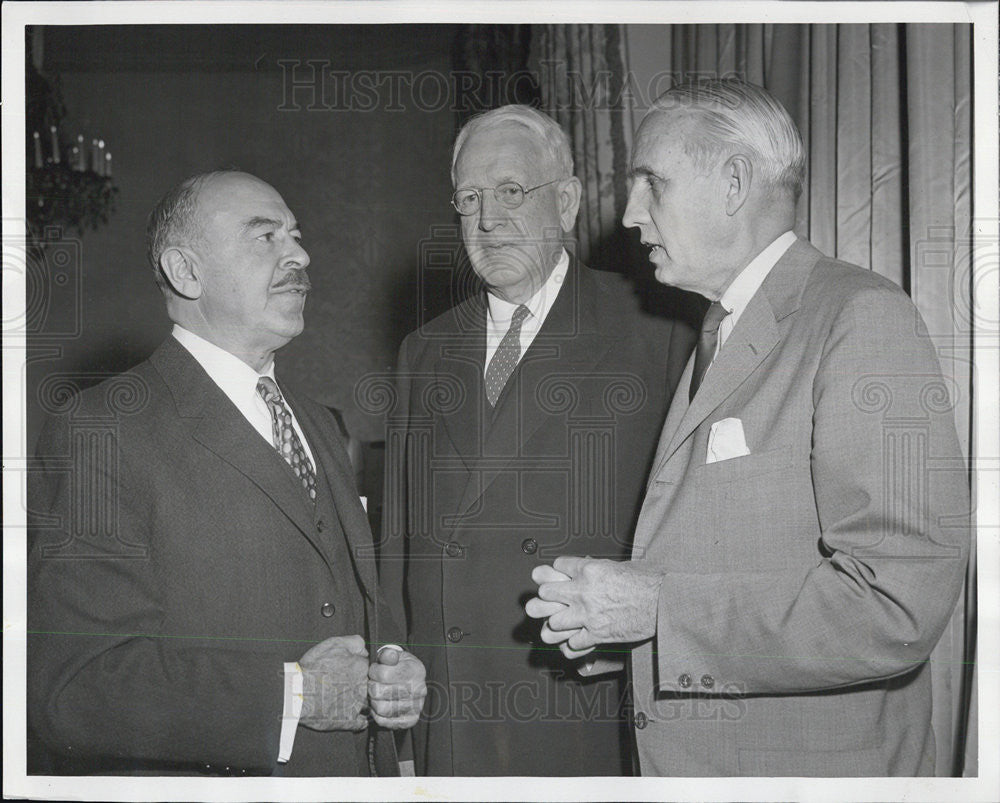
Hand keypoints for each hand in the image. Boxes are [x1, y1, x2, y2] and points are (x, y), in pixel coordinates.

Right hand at [298, 634, 368, 731]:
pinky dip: (360, 719)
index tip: (353, 670)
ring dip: (363, 701)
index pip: (370, 667)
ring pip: (369, 703)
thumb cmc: (313, 668)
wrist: (297, 693)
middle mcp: (363, 686)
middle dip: (363, 684)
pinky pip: (363, 722)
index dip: (361, 668)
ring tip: (349, 699)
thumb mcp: (333, 644)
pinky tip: (354, 715)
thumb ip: (354, 642)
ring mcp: (357, 704)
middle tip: (348, 684)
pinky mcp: (349, 720)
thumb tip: (364, 649)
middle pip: (371, 685)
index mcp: (361, 667)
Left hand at [367, 645, 426, 729]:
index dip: (373, 672)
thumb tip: (388, 655)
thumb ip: (388, 654)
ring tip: (376, 694)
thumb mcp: (396, 655)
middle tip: (373, 683)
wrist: (412, 681)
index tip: (374, 670)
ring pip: (382, 709)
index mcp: (415, 671)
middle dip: (372, 687)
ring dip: (373, 701)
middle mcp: (418, 690)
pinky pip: (385, 721)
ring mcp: (415, 707)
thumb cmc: (400, 667)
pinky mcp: (410, 720)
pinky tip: (380, 704)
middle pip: (380, 693)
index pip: (384, 674)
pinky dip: (377, 715)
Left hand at [526, 557, 661, 649]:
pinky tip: (575, 639)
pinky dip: (572, 644)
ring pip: (553, 622)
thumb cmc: (648, 583)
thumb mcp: (621, 565)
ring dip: (555, 623)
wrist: (664, 603)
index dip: (555, 571)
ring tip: (558, 623)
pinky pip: (572, 644)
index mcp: (590, 570)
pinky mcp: (597, 634)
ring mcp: (588, 615)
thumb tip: (588, 567)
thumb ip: (599, 567)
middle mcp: (584, 591)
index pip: (557, 566)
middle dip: (546, 596)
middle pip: (546, 592)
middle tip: (549, 599)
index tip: (556, 576)